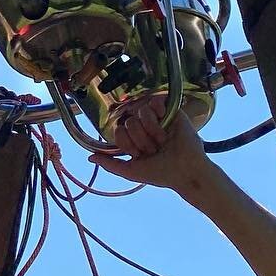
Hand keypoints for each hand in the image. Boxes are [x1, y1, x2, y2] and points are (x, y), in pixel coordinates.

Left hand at [89, 96, 210, 194]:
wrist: (186, 171)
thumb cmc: (161, 174)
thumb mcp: (132, 171)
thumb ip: (110, 164)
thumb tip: (89, 157)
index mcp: (135, 139)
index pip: (119, 131)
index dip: (128, 143)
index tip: (140, 154)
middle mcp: (144, 127)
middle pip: (128, 123)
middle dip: (141, 139)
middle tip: (155, 148)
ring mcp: (157, 118)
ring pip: (140, 113)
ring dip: (151, 130)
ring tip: (163, 140)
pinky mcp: (171, 111)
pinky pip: (154, 102)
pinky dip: (159, 114)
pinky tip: (166, 124)